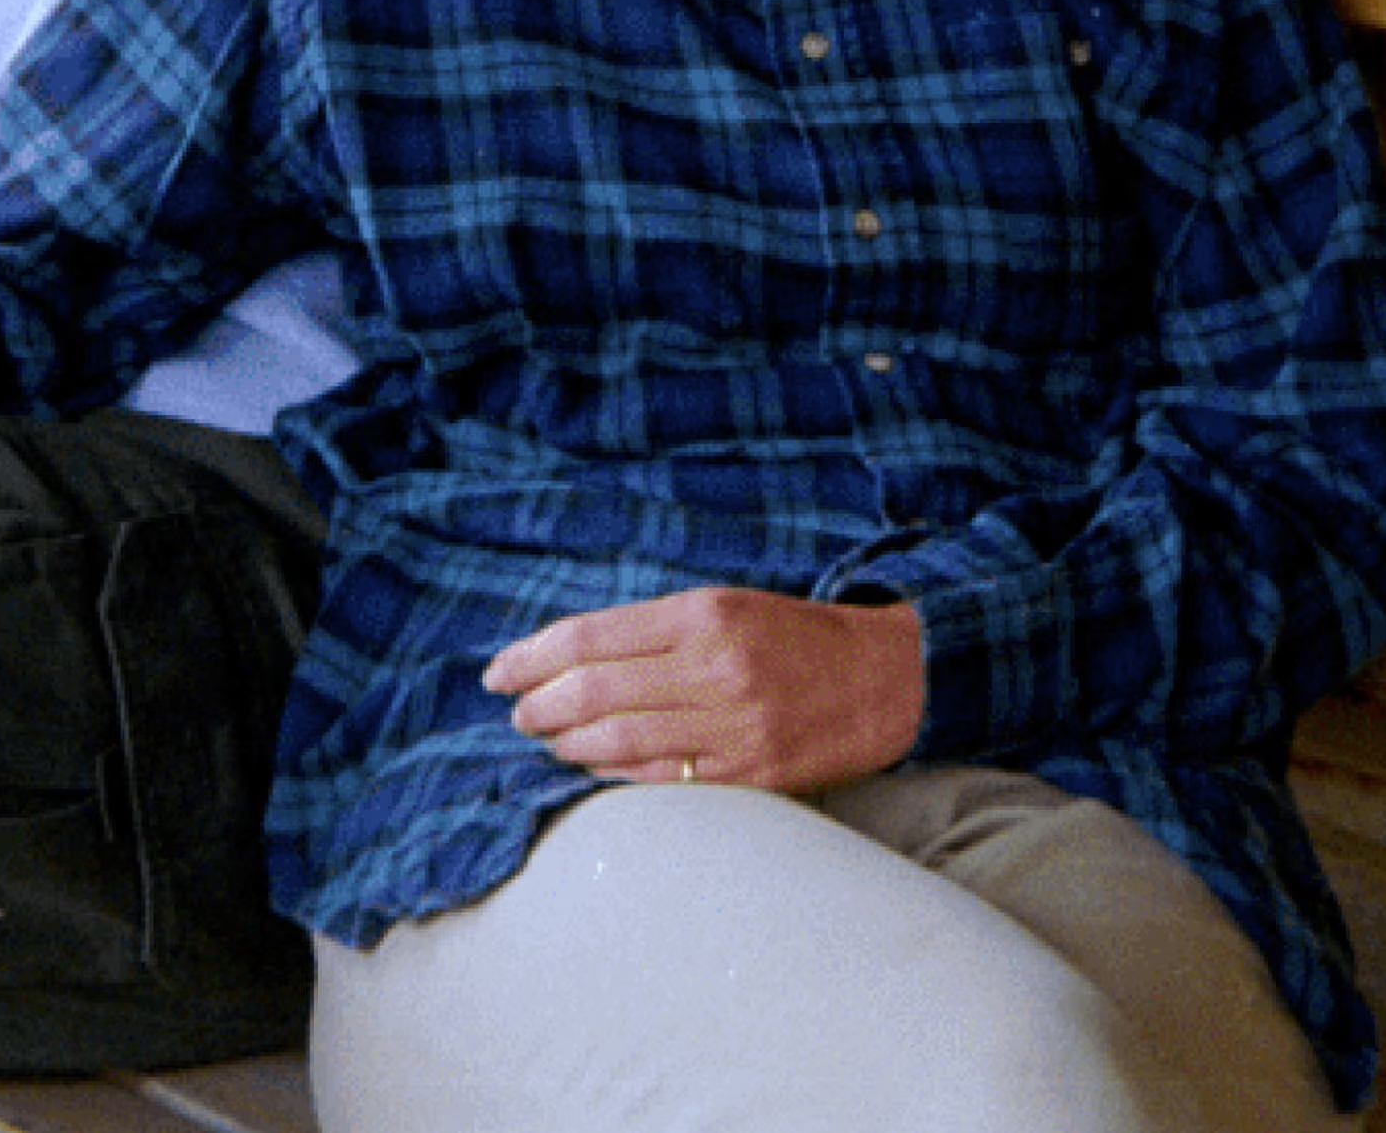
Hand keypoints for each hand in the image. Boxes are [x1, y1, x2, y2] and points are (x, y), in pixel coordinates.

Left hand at [485, 587, 925, 793]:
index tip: (499, 670)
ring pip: (619, 739)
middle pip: (595, 690)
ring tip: (547, 739)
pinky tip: (591, 766)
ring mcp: (732, 726)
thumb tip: (570, 657)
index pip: (591, 636)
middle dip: (540, 704)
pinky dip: (613, 774)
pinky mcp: (749, 775)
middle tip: (517, 712)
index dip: (532, 656)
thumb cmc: (794, 638)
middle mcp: (714, 668)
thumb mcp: (726, 606)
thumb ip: (653, 630)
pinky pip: (660, 779)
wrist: (885, 680)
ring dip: (568, 743)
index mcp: (704, 614)